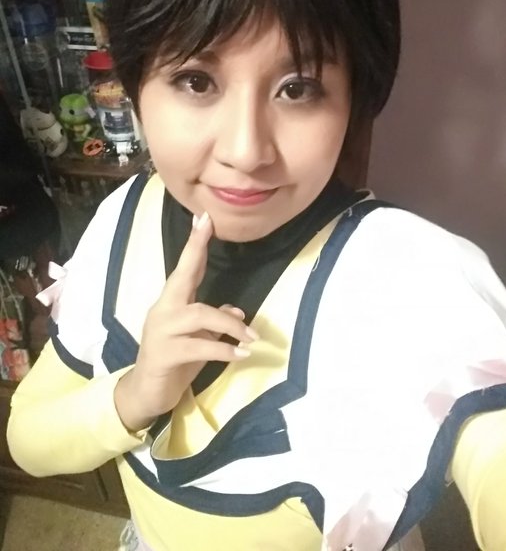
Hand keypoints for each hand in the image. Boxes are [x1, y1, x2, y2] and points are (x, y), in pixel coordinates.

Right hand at [114, 212, 257, 431]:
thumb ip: (214, 323)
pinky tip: (241, 354)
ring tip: (251, 337)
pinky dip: (223, 350)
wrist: (146, 394)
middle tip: (209, 226)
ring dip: (230, 325)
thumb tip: (237, 311)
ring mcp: (161, 331)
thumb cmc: (174, 362)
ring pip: (200, 315)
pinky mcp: (164, 354)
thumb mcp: (199, 340)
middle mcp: (163, 310)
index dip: (196, 244)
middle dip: (195, 250)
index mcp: (171, 302)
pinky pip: (199, 346)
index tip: (204, 218)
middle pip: (181, 275)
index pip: (186, 268)